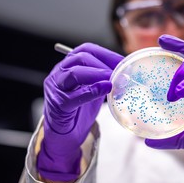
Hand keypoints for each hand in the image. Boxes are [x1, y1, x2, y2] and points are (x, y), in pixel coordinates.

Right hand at [37, 43, 122, 180]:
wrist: (64, 132)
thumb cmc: (79, 109)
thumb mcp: (94, 89)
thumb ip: (104, 79)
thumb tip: (126, 73)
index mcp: (69, 65)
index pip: (86, 50)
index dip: (106, 54)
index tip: (123, 61)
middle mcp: (60, 73)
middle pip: (80, 58)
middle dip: (103, 64)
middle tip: (120, 72)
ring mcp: (57, 89)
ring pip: (74, 73)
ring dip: (97, 74)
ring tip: (113, 80)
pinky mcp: (58, 105)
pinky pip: (74, 96)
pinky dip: (92, 91)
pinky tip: (106, 89)